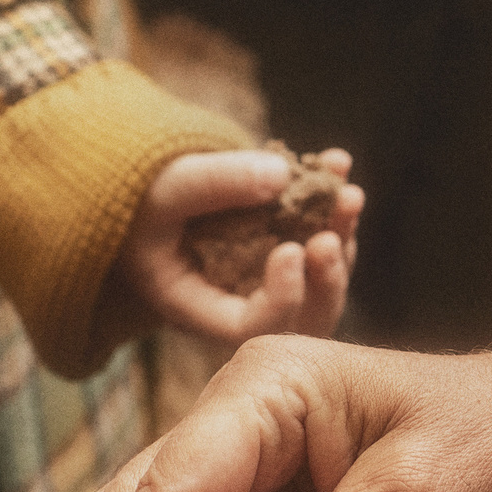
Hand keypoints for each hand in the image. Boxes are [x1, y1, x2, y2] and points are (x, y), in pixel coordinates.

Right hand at [117, 148, 363, 350]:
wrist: (143, 186)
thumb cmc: (142, 196)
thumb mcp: (168, 187)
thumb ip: (216, 183)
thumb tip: (282, 175)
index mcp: (198, 308)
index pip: (249, 329)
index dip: (280, 299)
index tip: (291, 250)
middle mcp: (240, 305)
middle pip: (301, 316)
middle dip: (325, 276)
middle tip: (332, 235)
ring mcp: (268, 281)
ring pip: (321, 280)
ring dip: (341, 238)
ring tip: (348, 195)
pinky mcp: (286, 249)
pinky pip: (321, 240)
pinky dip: (333, 207)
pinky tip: (337, 162)